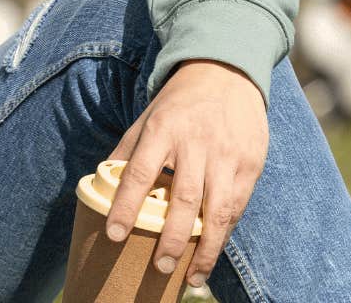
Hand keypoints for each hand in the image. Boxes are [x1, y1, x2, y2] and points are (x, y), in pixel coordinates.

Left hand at [106, 59, 267, 288]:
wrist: (226, 73)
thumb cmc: (178, 103)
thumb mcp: (147, 118)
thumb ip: (127, 151)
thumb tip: (101, 183)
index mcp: (162, 131)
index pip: (139, 174)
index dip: (125, 206)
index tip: (114, 235)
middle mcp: (195, 144)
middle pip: (183, 200)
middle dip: (171, 239)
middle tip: (159, 267)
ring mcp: (226, 156)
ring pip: (216, 211)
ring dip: (204, 249)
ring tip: (191, 277)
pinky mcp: (250, 164)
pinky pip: (236, 206)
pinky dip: (224, 234)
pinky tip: (212, 253)